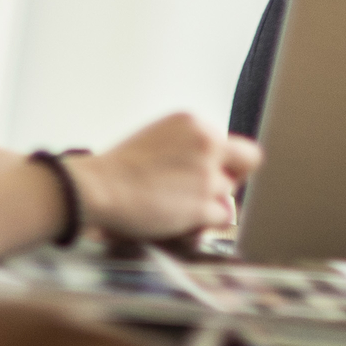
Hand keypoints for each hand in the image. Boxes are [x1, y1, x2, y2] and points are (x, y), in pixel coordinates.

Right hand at [71, 112, 260, 242]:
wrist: (99, 187)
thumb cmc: (118, 169)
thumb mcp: (157, 138)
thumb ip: (188, 146)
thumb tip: (213, 163)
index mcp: (193, 122)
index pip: (230, 141)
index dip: (221, 160)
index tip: (206, 171)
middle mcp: (206, 142)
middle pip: (246, 162)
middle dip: (229, 178)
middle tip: (204, 191)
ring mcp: (207, 173)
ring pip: (230, 194)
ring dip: (210, 204)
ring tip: (179, 208)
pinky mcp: (204, 204)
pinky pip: (222, 218)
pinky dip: (204, 224)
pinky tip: (180, 221)